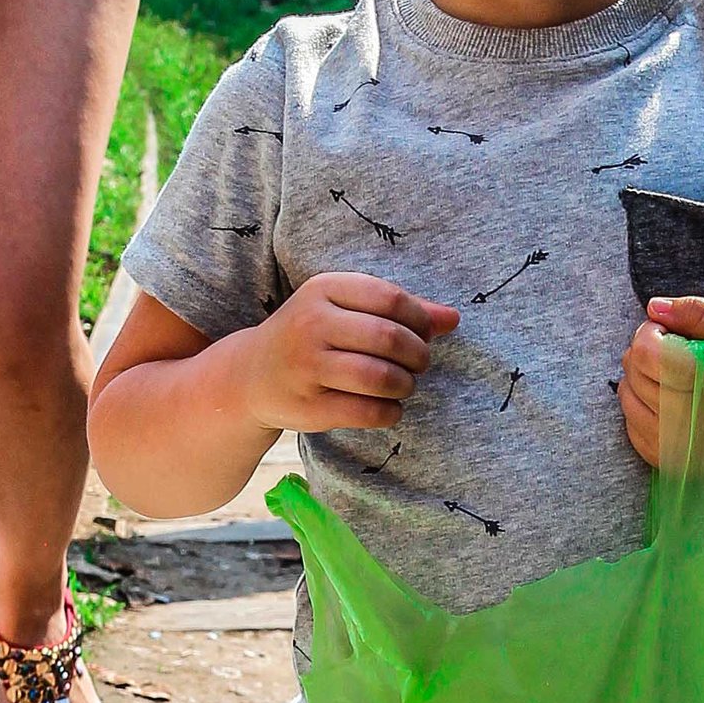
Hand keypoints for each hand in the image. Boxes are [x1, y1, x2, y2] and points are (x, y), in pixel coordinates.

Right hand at [241, 273, 456, 434]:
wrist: (251, 375)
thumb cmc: (312, 336)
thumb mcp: (345, 309)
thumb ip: (399, 310)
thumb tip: (452, 318)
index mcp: (323, 289)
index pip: (391, 299)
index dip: (420, 320)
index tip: (424, 334)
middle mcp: (311, 325)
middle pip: (389, 339)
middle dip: (418, 356)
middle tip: (419, 364)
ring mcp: (306, 368)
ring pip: (380, 378)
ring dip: (405, 385)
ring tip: (404, 385)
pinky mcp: (308, 408)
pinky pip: (367, 412)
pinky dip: (390, 413)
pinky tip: (389, 408)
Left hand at [619, 294, 703, 473]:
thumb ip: (701, 311)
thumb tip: (654, 307)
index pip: (645, 351)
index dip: (653, 332)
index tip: (673, 333)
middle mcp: (690, 416)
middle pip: (633, 372)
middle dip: (645, 354)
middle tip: (676, 354)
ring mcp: (678, 445)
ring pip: (628, 399)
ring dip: (640, 380)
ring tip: (673, 376)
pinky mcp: (670, 460)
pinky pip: (632, 426)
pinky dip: (642, 407)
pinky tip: (669, 400)